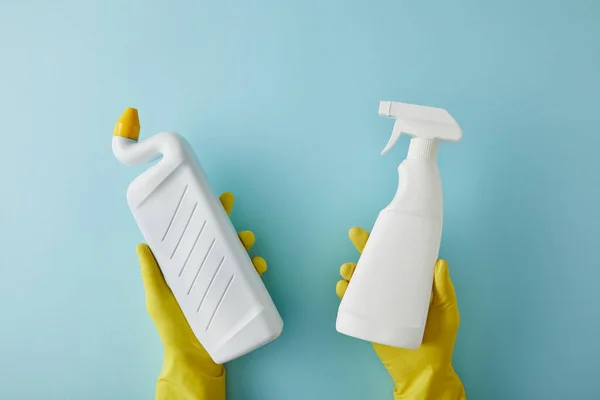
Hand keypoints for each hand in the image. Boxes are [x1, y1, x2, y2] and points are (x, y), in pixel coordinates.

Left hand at [136, 192, 266, 399]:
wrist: (194, 358)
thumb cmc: (172, 328)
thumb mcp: (157, 298)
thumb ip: (151, 273)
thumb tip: (141, 245)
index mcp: (186, 270)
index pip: (194, 238)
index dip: (202, 219)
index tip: (209, 200)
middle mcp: (205, 273)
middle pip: (218, 242)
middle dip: (226, 224)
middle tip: (230, 209)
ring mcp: (222, 283)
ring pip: (236, 256)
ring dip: (243, 244)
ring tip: (246, 240)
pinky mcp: (237, 296)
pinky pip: (249, 277)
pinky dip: (256, 269)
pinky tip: (258, 265)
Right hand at [336, 227, 465, 399]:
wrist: (423, 370)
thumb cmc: (440, 339)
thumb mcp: (446, 311)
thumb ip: (443, 289)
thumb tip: (439, 262)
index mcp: (412, 284)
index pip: (399, 259)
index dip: (390, 243)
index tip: (382, 228)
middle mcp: (394, 290)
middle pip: (376, 264)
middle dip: (364, 248)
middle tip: (355, 233)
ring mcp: (380, 304)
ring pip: (361, 281)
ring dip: (351, 271)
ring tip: (347, 269)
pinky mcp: (369, 319)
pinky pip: (353, 303)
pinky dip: (345, 293)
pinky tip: (343, 287)